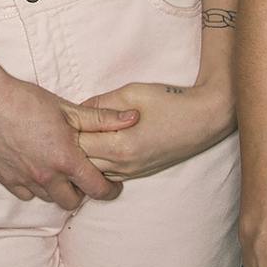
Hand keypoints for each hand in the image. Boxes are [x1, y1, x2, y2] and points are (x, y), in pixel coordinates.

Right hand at [0, 70, 133, 208]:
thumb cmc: (26, 100)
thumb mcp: (67, 109)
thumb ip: (102, 119)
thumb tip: (133, 118)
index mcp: (65, 159)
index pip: (97, 189)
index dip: (110, 190)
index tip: (113, 185)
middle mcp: (45, 176)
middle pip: (73, 201)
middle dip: (83, 192)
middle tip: (84, 175)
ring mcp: (24, 180)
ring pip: (50, 198)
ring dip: (59, 189)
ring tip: (60, 170)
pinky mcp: (6, 179)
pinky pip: (27, 194)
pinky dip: (35, 186)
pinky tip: (37, 169)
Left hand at [75, 79, 233, 179]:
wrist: (206, 118)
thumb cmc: (170, 101)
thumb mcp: (131, 93)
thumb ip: (100, 104)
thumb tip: (77, 110)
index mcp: (120, 145)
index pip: (78, 145)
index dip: (66, 131)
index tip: (60, 118)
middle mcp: (124, 165)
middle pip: (82, 163)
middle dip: (70, 147)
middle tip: (63, 129)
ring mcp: (133, 172)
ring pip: (94, 172)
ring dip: (84, 157)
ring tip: (78, 137)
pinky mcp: (140, 173)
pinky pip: (109, 173)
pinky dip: (98, 163)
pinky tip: (97, 146)